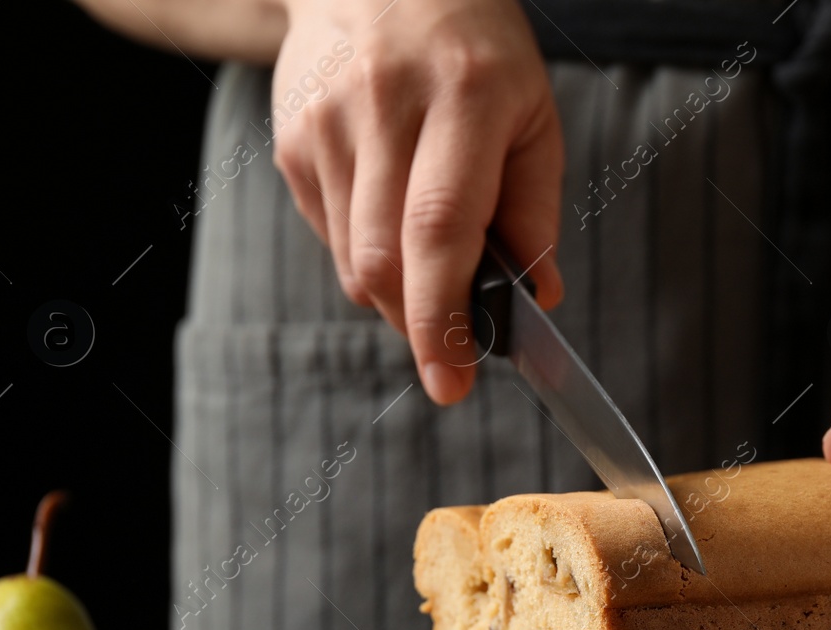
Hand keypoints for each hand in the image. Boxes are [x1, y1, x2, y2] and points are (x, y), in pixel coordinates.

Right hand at [272, 0, 563, 402]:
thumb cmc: (475, 50)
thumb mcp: (531, 113)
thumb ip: (535, 208)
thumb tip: (538, 296)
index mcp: (463, 97)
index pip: (440, 229)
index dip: (443, 317)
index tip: (454, 378)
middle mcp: (385, 106)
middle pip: (383, 260)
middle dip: (419, 326)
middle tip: (451, 356)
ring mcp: (327, 124)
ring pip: (352, 261)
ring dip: (395, 294)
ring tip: (430, 266)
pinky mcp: (292, 142)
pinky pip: (330, 236)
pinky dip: (367, 255)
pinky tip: (390, 215)